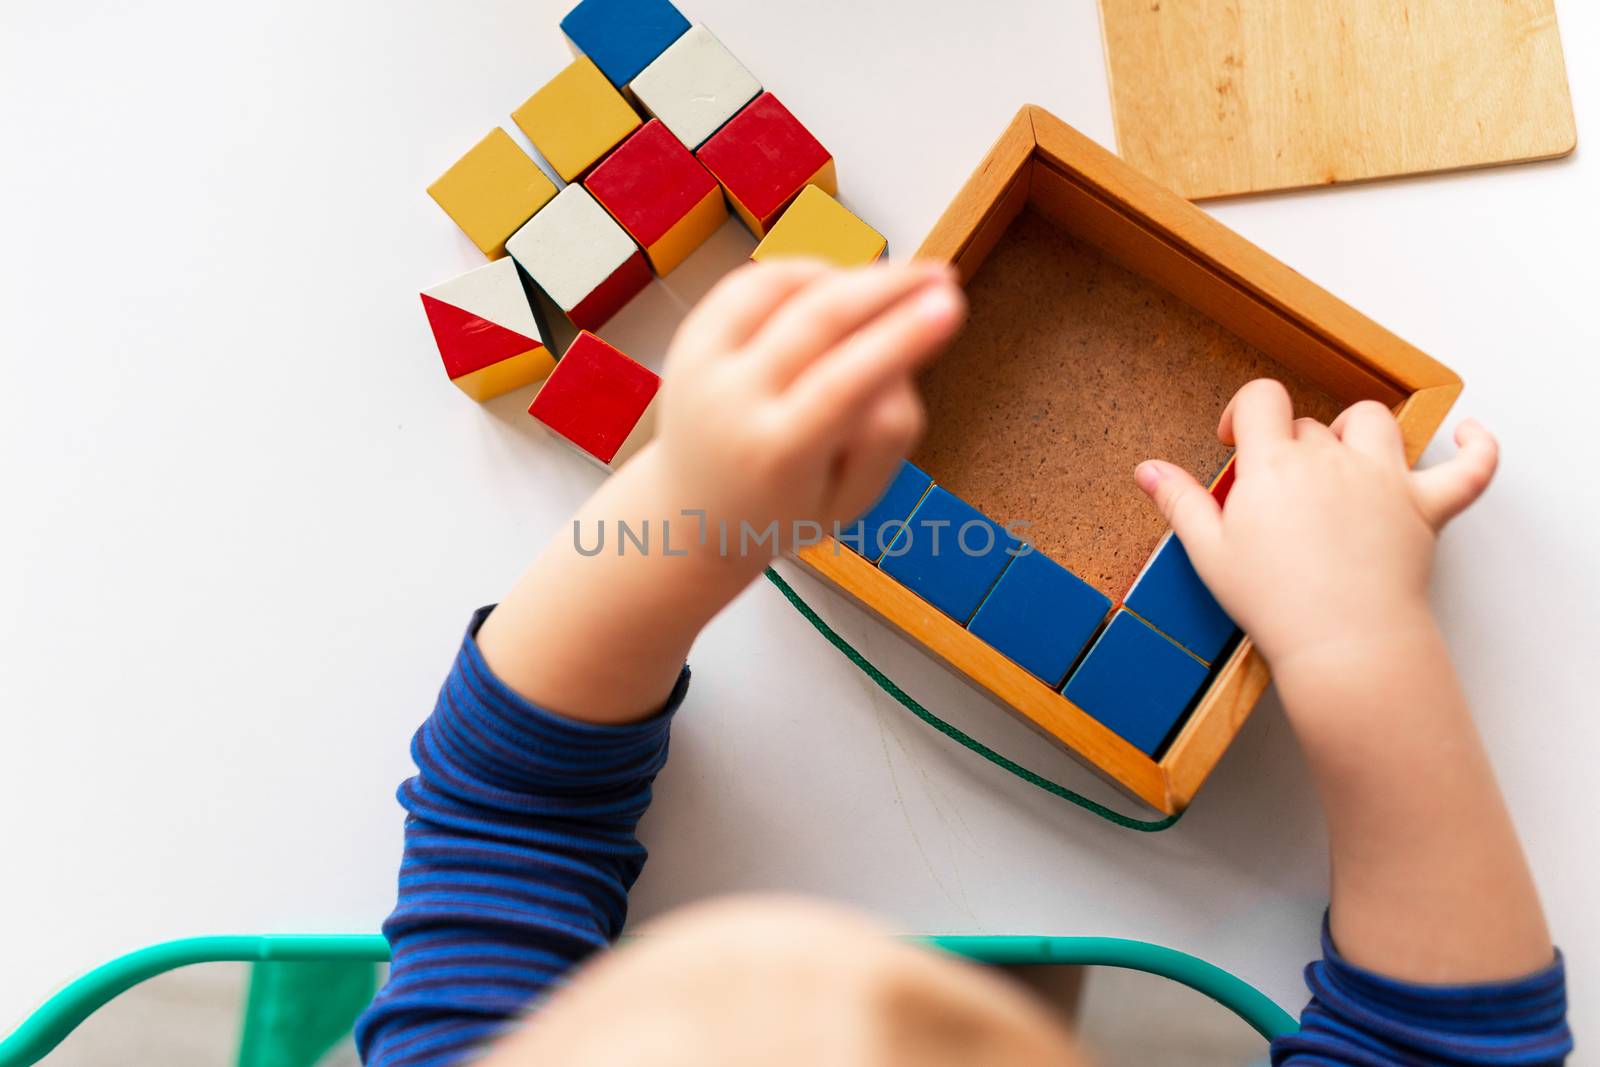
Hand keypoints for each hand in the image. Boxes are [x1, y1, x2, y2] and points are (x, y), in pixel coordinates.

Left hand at [476, 259, 963, 722]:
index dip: (900, 339)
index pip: (843, 385)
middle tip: (942, 277)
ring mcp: (702, 362)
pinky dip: (803, 273)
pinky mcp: (689, 335)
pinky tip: (836, 288)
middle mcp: (731, 402)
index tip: (951, 304)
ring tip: (887, 294)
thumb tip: (901, 356)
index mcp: (776, 456)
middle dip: (889, 288)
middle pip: (817, 321)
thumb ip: (886, 438)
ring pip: (784, 286)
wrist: (690, 514)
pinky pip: (753, 280)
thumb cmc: (784, 508)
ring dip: (846, 276)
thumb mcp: (849, 503)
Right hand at [1134, 379, 1498, 667]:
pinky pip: (1469, 468)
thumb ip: (1180, 502)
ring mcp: (1385, 479)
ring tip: (1340, 462)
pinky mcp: (1427, 508)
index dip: (1246, 411)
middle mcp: (1332, 459)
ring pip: (1372, 425)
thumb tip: (1147, 469)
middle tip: (1277, 498)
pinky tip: (1473, 433)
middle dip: (1289, 449)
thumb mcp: (1209, 553)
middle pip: (1309, 425)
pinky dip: (1477, 447)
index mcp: (1276, 464)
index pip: (1263, 398)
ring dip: (1354, 433)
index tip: (1237, 441)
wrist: (1342, 645)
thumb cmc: (1274, 603)